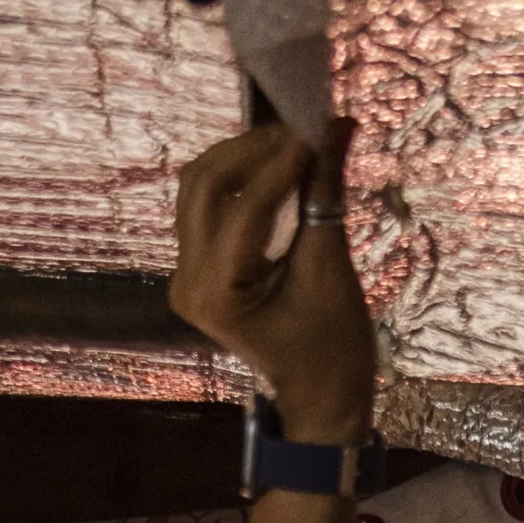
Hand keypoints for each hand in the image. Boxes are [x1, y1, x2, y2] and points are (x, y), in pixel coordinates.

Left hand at [169, 117, 375, 441]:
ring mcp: (187, 274)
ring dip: (244, 157)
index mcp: (216, 293)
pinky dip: (241, 179)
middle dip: (253, 149)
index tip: (320, 127)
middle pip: (204, 184)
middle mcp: (188, 280)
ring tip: (293, 142)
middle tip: (303, 131)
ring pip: (200, 188)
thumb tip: (336, 127)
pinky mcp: (198, 267)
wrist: (321, 395)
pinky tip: (278, 166)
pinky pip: (210, 206)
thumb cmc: (333, 347)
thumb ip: (324, 196)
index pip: (246, 207)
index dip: (284, 161)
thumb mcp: (331, 269)